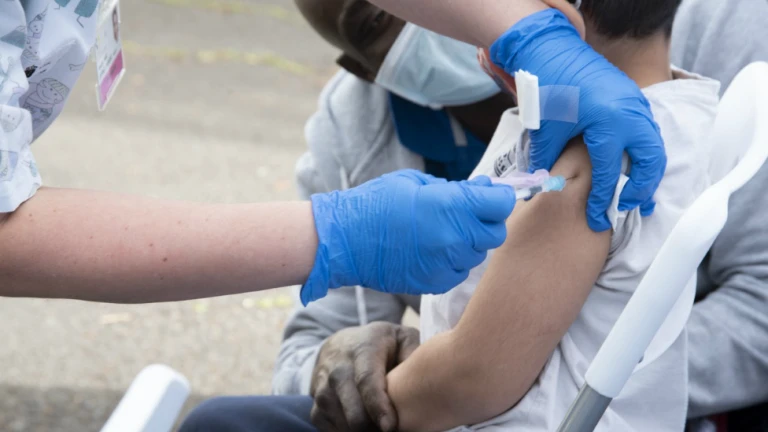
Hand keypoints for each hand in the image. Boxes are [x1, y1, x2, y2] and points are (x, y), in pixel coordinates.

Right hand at [301, 169, 514, 303]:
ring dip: (469, 242)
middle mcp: (455, 237)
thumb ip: (454, 189)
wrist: (345, 240)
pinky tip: (433, 250)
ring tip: (443, 232)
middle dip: (487, 221)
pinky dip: (453, 261)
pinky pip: (460, 271)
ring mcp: (447, 264)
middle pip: (496, 233)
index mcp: (451, 206)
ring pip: (479, 254)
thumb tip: (480, 190)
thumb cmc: (376, 203)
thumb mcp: (416, 183)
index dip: (498, 197)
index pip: (501, 203)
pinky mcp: (436, 282)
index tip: (491, 194)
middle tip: (468, 213)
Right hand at [310, 322, 419, 431]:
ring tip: (381, 425)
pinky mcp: (316, 407)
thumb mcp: (401, 338)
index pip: (366, 380)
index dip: (378, 406)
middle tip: (395, 430)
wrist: (340, 345)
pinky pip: (332, 430)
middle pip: (354, 412)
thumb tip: (425, 377)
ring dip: (364, 431)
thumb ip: (415, 352)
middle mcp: (337, 369)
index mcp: (362, 349)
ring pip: (343, 425)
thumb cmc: (380, 345)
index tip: (390, 426)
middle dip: (374, 428)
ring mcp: (323, 389)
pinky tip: (365, 426)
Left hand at [490, 9, 666, 230]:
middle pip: (650, 162)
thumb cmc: (550, 88)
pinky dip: (645, 155)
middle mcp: (631, 115)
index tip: (598, 220)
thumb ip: (546, 161)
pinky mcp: (636, 101)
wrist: (556, 51)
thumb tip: (538, 190)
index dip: (603, 200)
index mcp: (608, 123)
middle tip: (628, 208)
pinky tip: (634, 168)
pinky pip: (649, 134)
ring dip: (648, 173)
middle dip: (642, 189)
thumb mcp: (547, 128)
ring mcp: (637, 107)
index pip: (610, 173)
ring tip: (637, 197)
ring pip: (655, 148)